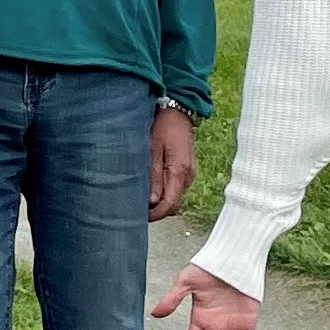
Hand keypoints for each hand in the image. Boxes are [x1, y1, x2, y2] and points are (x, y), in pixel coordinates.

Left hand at [148, 105, 197, 219]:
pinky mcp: (188, 168)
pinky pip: (178, 187)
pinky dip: (167, 191)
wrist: (179, 111)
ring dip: (162, 201)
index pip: (170, 204)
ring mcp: (190, 172)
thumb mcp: (153, 150)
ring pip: (176, 196)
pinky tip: (154, 187)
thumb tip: (152, 201)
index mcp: (180, 171)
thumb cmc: (163, 127)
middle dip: (159, 210)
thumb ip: (154, 176)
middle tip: (140, 210)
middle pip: (175, 203)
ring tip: (143, 199)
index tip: (143, 218)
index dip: (157, 214)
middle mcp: (188, 175)